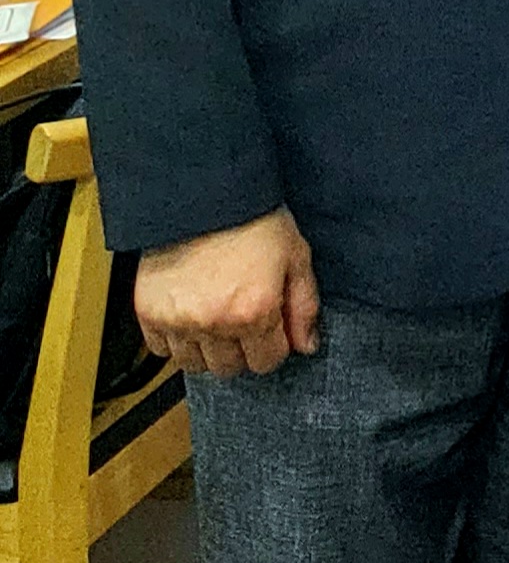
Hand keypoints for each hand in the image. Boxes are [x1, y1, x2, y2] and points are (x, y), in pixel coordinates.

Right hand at [133, 207, 319, 376]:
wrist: (204, 194)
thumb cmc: (254, 221)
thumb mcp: (296, 258)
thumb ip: (304, 307)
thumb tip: (307, 346)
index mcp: (254, 311)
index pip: (266, 362)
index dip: (274, 346)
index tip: (271, 329)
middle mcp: (213, 322)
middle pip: (229, 368)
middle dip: (242, 350)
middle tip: (244, 322)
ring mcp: (177, 320)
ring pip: (194, 365)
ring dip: (207, 349)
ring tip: (215, 318)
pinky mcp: (148, 312)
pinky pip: (160, 350)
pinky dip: (175, 339)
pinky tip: (189, 315)